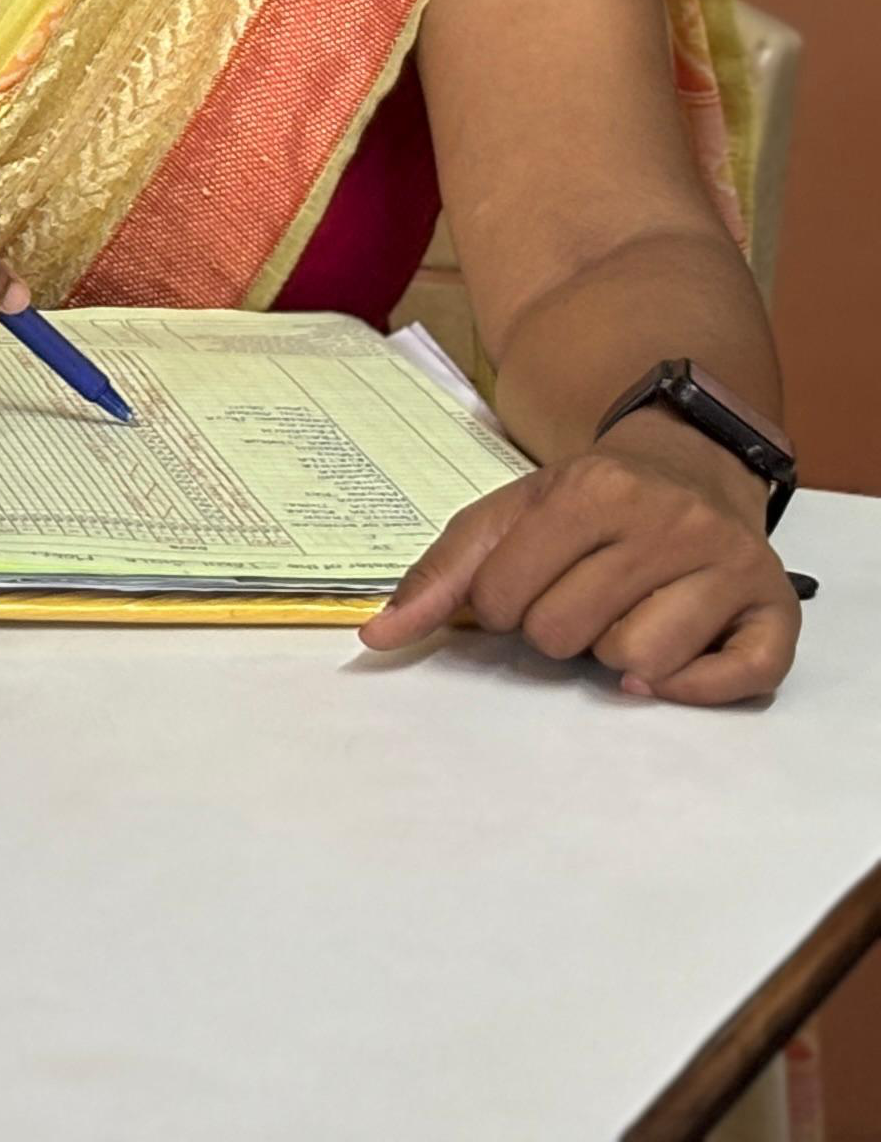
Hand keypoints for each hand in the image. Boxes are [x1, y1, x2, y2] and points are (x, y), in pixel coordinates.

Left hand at [361, 424, 797, 702]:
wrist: (687, 466)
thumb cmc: (586, 506)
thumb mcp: (506, 515)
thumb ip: (439, 576)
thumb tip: (375, 641)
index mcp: (593, 490)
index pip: (503, 595)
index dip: (499, 604)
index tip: (522, 583)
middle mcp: (670, 521)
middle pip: (567, 633)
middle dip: (556, 629)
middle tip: (578, 597)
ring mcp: (729, 564)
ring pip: (639, 663)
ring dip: (618, 655)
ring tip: (625, 613)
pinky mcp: (775, 608)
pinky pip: (739, 679)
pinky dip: (696, 686)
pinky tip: (673, 659)